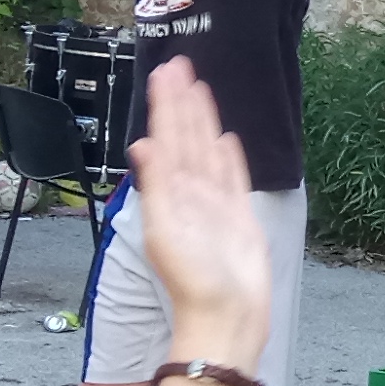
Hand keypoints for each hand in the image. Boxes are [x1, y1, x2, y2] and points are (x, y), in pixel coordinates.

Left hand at [127, 59, 273, 365]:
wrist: (226, 320)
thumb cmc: (192, 282)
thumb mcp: (165, 231)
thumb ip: (157, 186)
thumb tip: (144, 145)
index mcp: (171, 193)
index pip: (167, 139)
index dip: (166, 107)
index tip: (165, 74)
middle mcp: (192, 194)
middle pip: (187, 138)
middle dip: (182, 103)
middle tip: (179, 65)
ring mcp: (217, 204)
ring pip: (209, 151)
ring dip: (204, 120)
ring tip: (199, 89)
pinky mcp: (240, 218)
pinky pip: (234, 178)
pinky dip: (230, 157)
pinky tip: (226, 139)